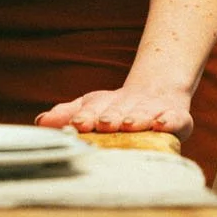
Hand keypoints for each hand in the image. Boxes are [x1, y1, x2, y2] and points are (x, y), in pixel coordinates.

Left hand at [36, 84, 194, 139]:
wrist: (157, 92)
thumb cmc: (116, 107)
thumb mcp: (90, 107)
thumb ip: (66, 114)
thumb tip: (40, 121)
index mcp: (104, 106)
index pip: (92, 110)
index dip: (85, 116)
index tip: (78, 124)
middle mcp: (127, 108)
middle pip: (117, 112)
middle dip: (109, 118)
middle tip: (103, 124)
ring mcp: (152, 111)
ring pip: (143, 114)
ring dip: (135, 119)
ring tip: (128, 124)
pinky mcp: (176, 116)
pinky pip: (175, 119)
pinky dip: (169, 121)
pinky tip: (162, 124)